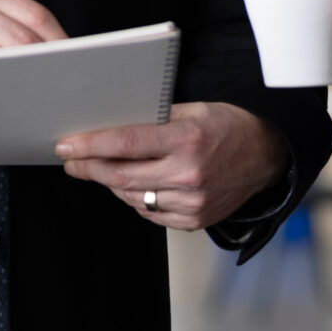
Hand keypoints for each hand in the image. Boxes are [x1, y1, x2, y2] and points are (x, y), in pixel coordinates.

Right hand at [0, 0, 67, 121]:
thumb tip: (60, 55)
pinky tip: (17, 99)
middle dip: (50, 64)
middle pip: (25, 37)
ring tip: (46, 93)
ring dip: (32, 78)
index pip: (36, 14)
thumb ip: (12, 33)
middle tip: (65, 83)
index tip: (77, 61)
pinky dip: (8, 88)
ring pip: (10, 56)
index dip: (61, 40)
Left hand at [56, 102, 288, 231]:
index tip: (66, 146)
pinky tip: (133, 184)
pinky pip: (150, 213)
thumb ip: (154, 119)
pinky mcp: (194, 220)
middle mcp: (190, 174)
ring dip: (111, 183)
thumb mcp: (193, 109)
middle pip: (122, 176)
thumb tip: (108, 126)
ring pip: (132, 197)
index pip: (126, 143)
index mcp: (188, 139)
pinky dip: (135, 198)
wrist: (265, 156)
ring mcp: (193, 202)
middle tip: (71, 161)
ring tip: (102, 168)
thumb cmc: (227, 126)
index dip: (90, 145)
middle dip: (89, 168)